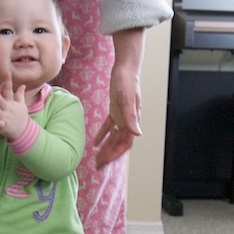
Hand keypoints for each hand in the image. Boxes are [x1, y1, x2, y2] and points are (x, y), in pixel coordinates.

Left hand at [0, 74, 28, 140]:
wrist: (23, 131)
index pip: (10, 90)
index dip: (8, 82)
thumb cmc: (21, 116)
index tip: (7, 72)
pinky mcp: (4, 126)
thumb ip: (20, 95)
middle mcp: (9, 109)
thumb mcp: (21, 105)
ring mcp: (6, 118)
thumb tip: (23, 85)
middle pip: (1, 101)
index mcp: (12, 103)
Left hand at [94, 28, 144, 169]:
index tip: (105, 162)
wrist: (126, 67)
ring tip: (96, 159)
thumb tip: (137, 134)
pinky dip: (103, 135)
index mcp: (132, 120)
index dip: (115, 154)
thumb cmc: (127, 81)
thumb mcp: (127, 98)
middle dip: (109, 156)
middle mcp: (128, 121)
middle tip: (97, 167)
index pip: (124, 143)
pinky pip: (109, 127)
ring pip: (114, 137)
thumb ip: (131, 116)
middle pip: (118, 143)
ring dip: (106, 149)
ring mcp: (122, 116)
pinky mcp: (116, 110)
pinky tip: (95, 143)